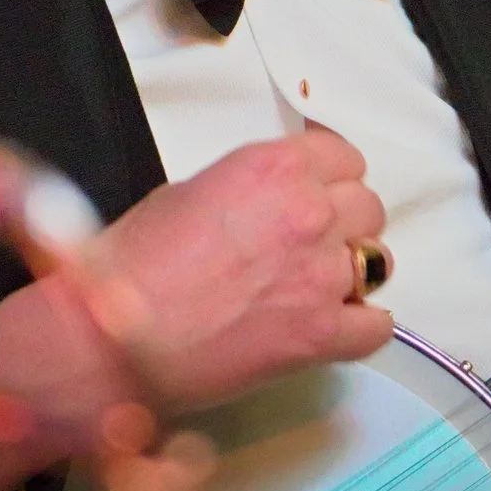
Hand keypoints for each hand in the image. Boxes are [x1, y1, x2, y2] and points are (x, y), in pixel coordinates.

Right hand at [0, 128, 390, 490]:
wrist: (112, 333)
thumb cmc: (131, 263)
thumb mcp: (190, 192)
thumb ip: (250, 189)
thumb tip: (271, 206)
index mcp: (274, 167)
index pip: (343, 157)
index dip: (331, 178)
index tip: (321, 193)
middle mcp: (309, 211)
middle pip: (367, 206)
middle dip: (343, 224)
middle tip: (309, 246)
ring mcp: (321, 274)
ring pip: (378, 260)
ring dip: (352, 272)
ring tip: (315, 289)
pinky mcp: (322, 334)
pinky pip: (376, 326)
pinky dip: (358, 328)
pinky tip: (332, 329)